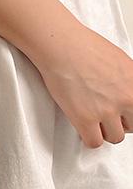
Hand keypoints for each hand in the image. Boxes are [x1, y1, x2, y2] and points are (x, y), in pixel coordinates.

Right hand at [33, 20, 132, 147]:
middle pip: (132, 126)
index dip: (131, 114)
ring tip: (93, 120)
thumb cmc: (84, 46)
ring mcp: (106, 111)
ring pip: (114, 137)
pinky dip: (89, 138)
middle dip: (120, 122)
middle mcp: (127, 99)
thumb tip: (127, 90)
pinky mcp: (85, 118)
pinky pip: (94, 142)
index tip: (125, 115)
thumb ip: (128, 80)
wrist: (62, 46)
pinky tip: (83, 127)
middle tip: (107, 114)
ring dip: (104, 131)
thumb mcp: (121, 60)